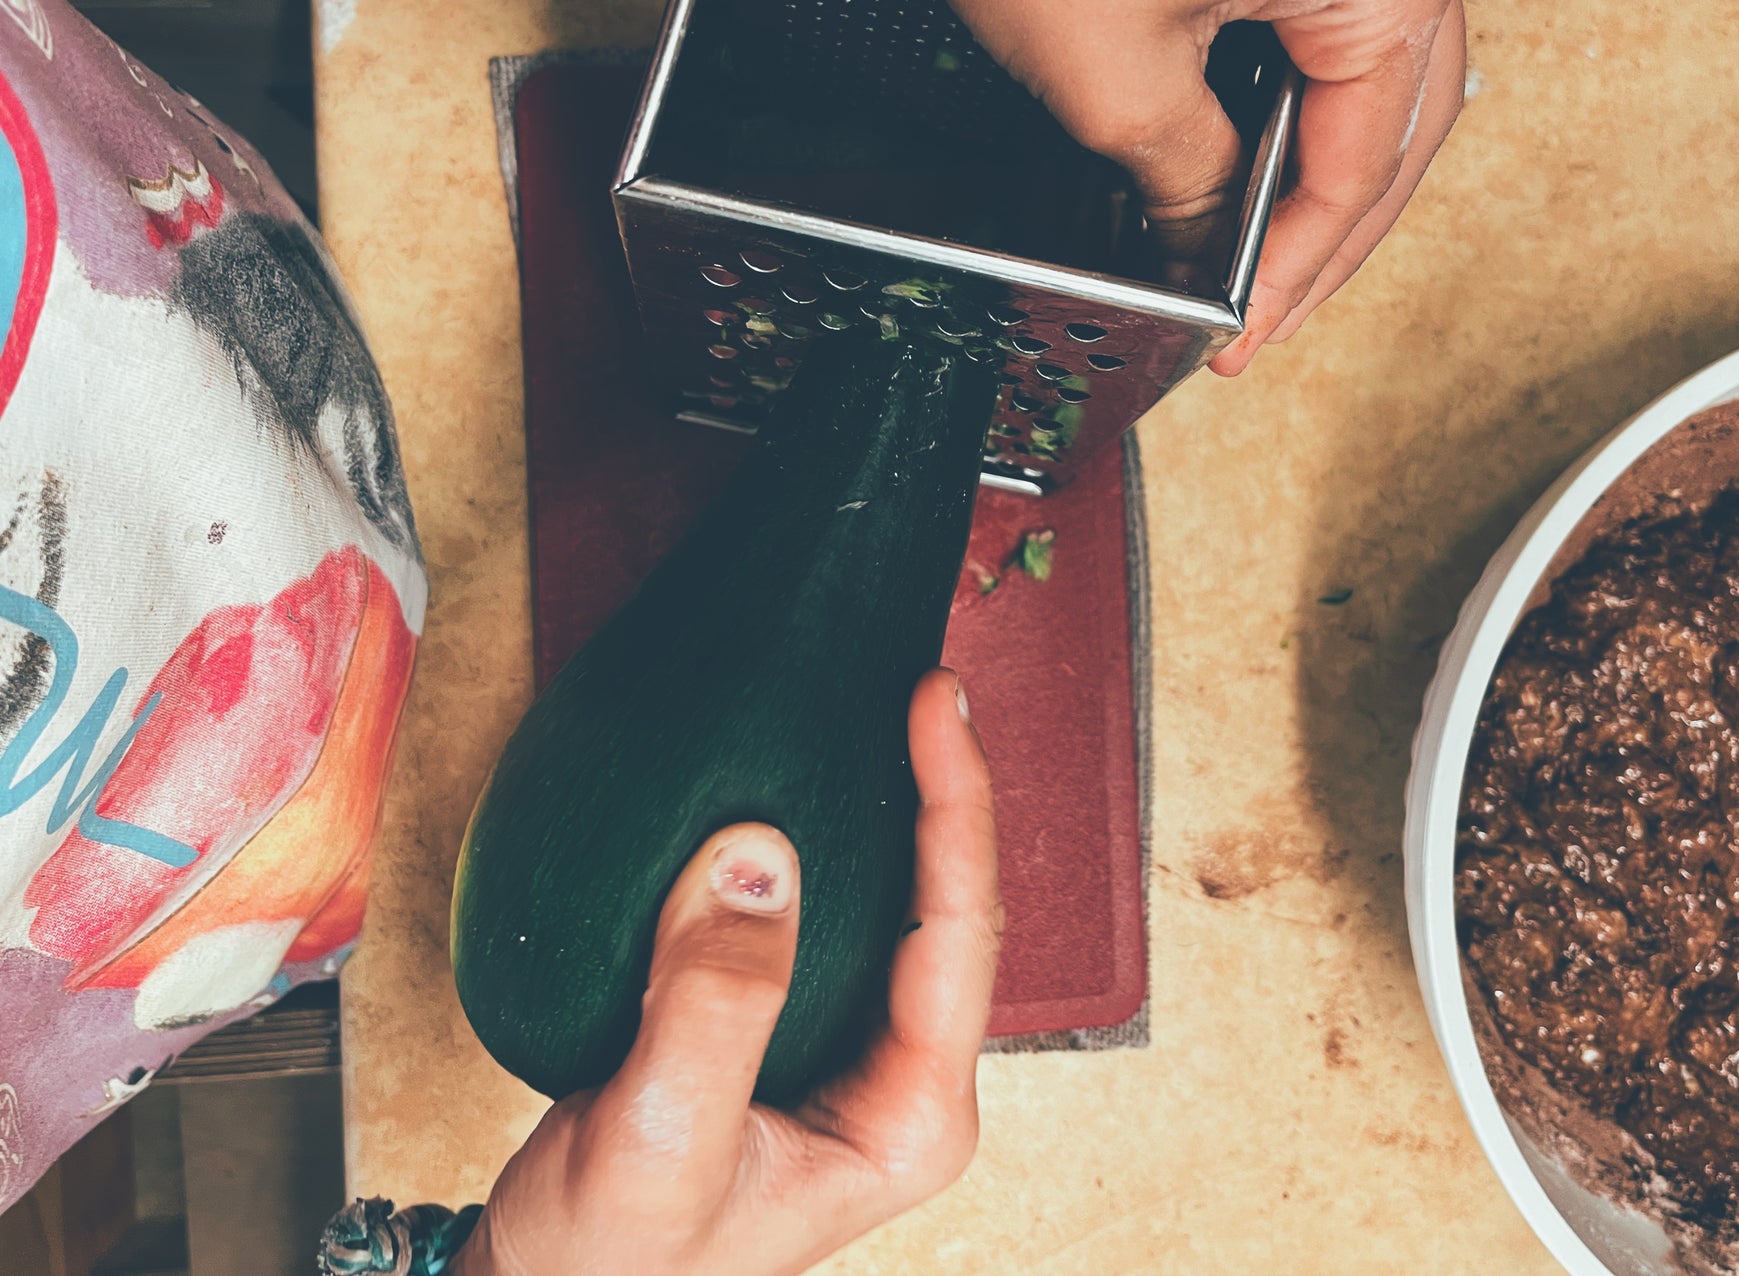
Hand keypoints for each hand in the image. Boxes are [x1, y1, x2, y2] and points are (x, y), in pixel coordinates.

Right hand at [449, 669, 1002, 1275]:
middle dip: (944, 791)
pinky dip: (829, 840)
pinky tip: (809, 781)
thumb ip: (712, 1006)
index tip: (931, 708)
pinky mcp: (800, 1024)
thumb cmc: (613, 1263)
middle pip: (951, 906)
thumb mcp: (658, 1144)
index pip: (960, 935)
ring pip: (898, 903)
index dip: (956, 809)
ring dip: (893, 806)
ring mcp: (855, 1049)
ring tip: (887, 708)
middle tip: (921, 685)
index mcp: (909, 1117)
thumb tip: (757, 856)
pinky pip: (833, 913)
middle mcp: (902, 1077)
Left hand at [751, 0, 1475, 373]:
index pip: (1368, 159)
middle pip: (1400, 94)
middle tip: (1271, 298)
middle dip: (1329, 212)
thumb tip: (1211, 233)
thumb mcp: (1111, 80)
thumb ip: (1190, 181)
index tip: (1253, 327)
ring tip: (1261, 218)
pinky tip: (1251, 96)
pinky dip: (1298, 35)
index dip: (1304, 268)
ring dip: (1322, 126)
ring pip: (1375, 22)